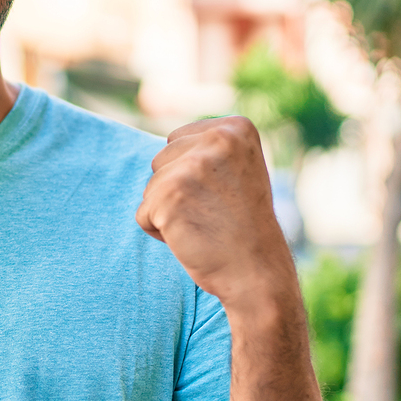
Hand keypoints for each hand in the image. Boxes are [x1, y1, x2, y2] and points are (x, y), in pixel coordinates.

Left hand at [136, 116, 294, 315]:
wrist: (257, 272)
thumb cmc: (244, 226)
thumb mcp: (237, 170)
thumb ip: (207, 150)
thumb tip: (167, 141)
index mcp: (235, 128)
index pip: (178, 139)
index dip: (192, 174)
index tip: (225, 194)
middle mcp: (216, 140)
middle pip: (161, 160)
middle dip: (177, 190)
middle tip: (214, 212)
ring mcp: (191, 168)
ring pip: (150, 187)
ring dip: (168, 211)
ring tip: (205, 224)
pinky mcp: (168, 197)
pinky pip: (143, 214)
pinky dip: (159, 232)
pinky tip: (192, 238)